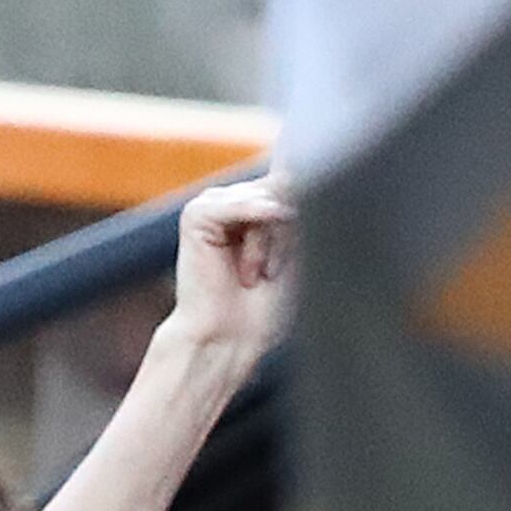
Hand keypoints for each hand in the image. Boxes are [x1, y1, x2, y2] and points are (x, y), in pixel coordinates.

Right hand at [169, 170, 294, 373]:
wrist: (231, 338)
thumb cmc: (269, 303)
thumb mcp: (304, 245)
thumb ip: (303, 204)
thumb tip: (296, 172)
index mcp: (264, 201)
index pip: (303, 179)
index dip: (313, 209)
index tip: (300, 259)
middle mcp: (239, 196)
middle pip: (290, 186)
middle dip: (293, 231)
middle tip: (273, 274)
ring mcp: (215, 202)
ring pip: (270, 195)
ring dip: (274, 240)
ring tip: (258, 275)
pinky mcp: (197, 214)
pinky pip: (240, 205)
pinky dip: (255, 235)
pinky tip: (245, 268)